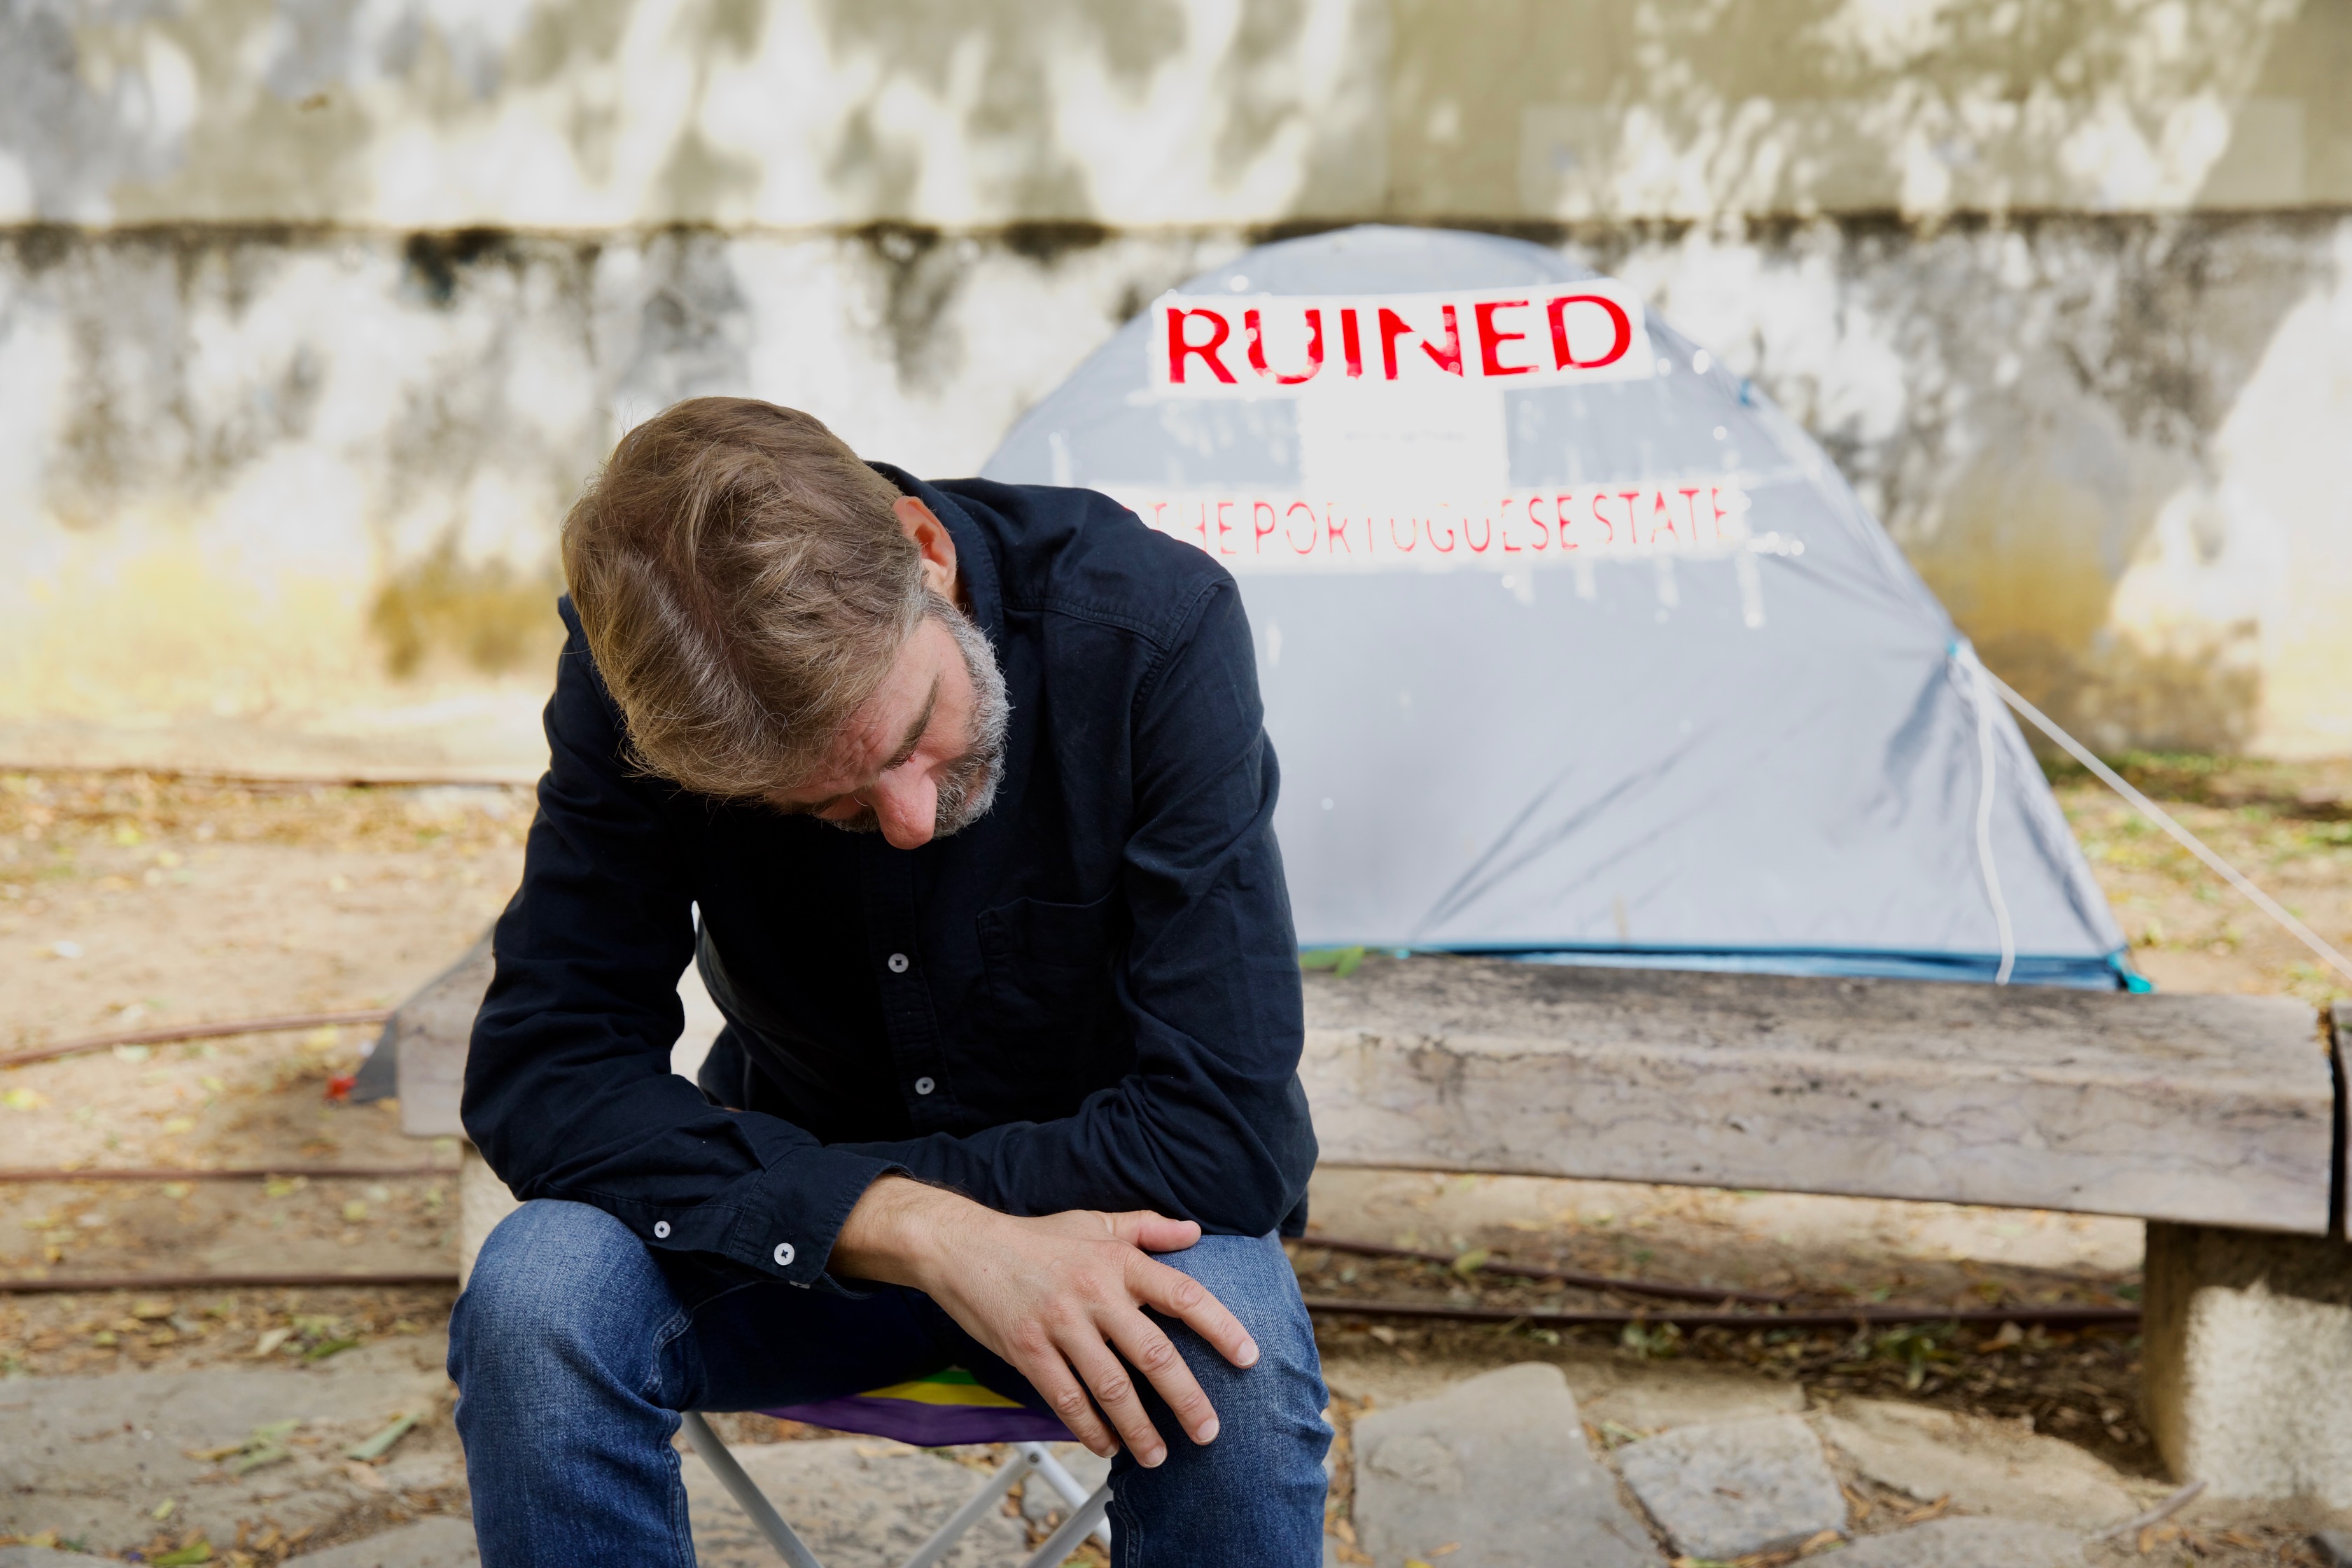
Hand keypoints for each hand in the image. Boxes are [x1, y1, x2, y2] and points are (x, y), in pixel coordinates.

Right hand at [830, 1177, 1258, 1466]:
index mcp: (1118, 1261)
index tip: (1248, 1358)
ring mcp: (1059, 1323)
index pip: (1183, 1295)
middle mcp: (1094, 1292)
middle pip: (1153, 1353)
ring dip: (1139, 1427)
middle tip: (1209, 1432)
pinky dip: (1090, 1427)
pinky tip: (1108, 1445)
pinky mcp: (1027, 1349)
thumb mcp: (1093, 1221)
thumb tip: (1195, 1231)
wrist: (961, 1246)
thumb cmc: (1034, 1238)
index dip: (1220, 1327)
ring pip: (1111, 1386)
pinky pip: (1066, 1397)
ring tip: (1158, 1456)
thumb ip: (1146, 1227)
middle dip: (1186, 1399)